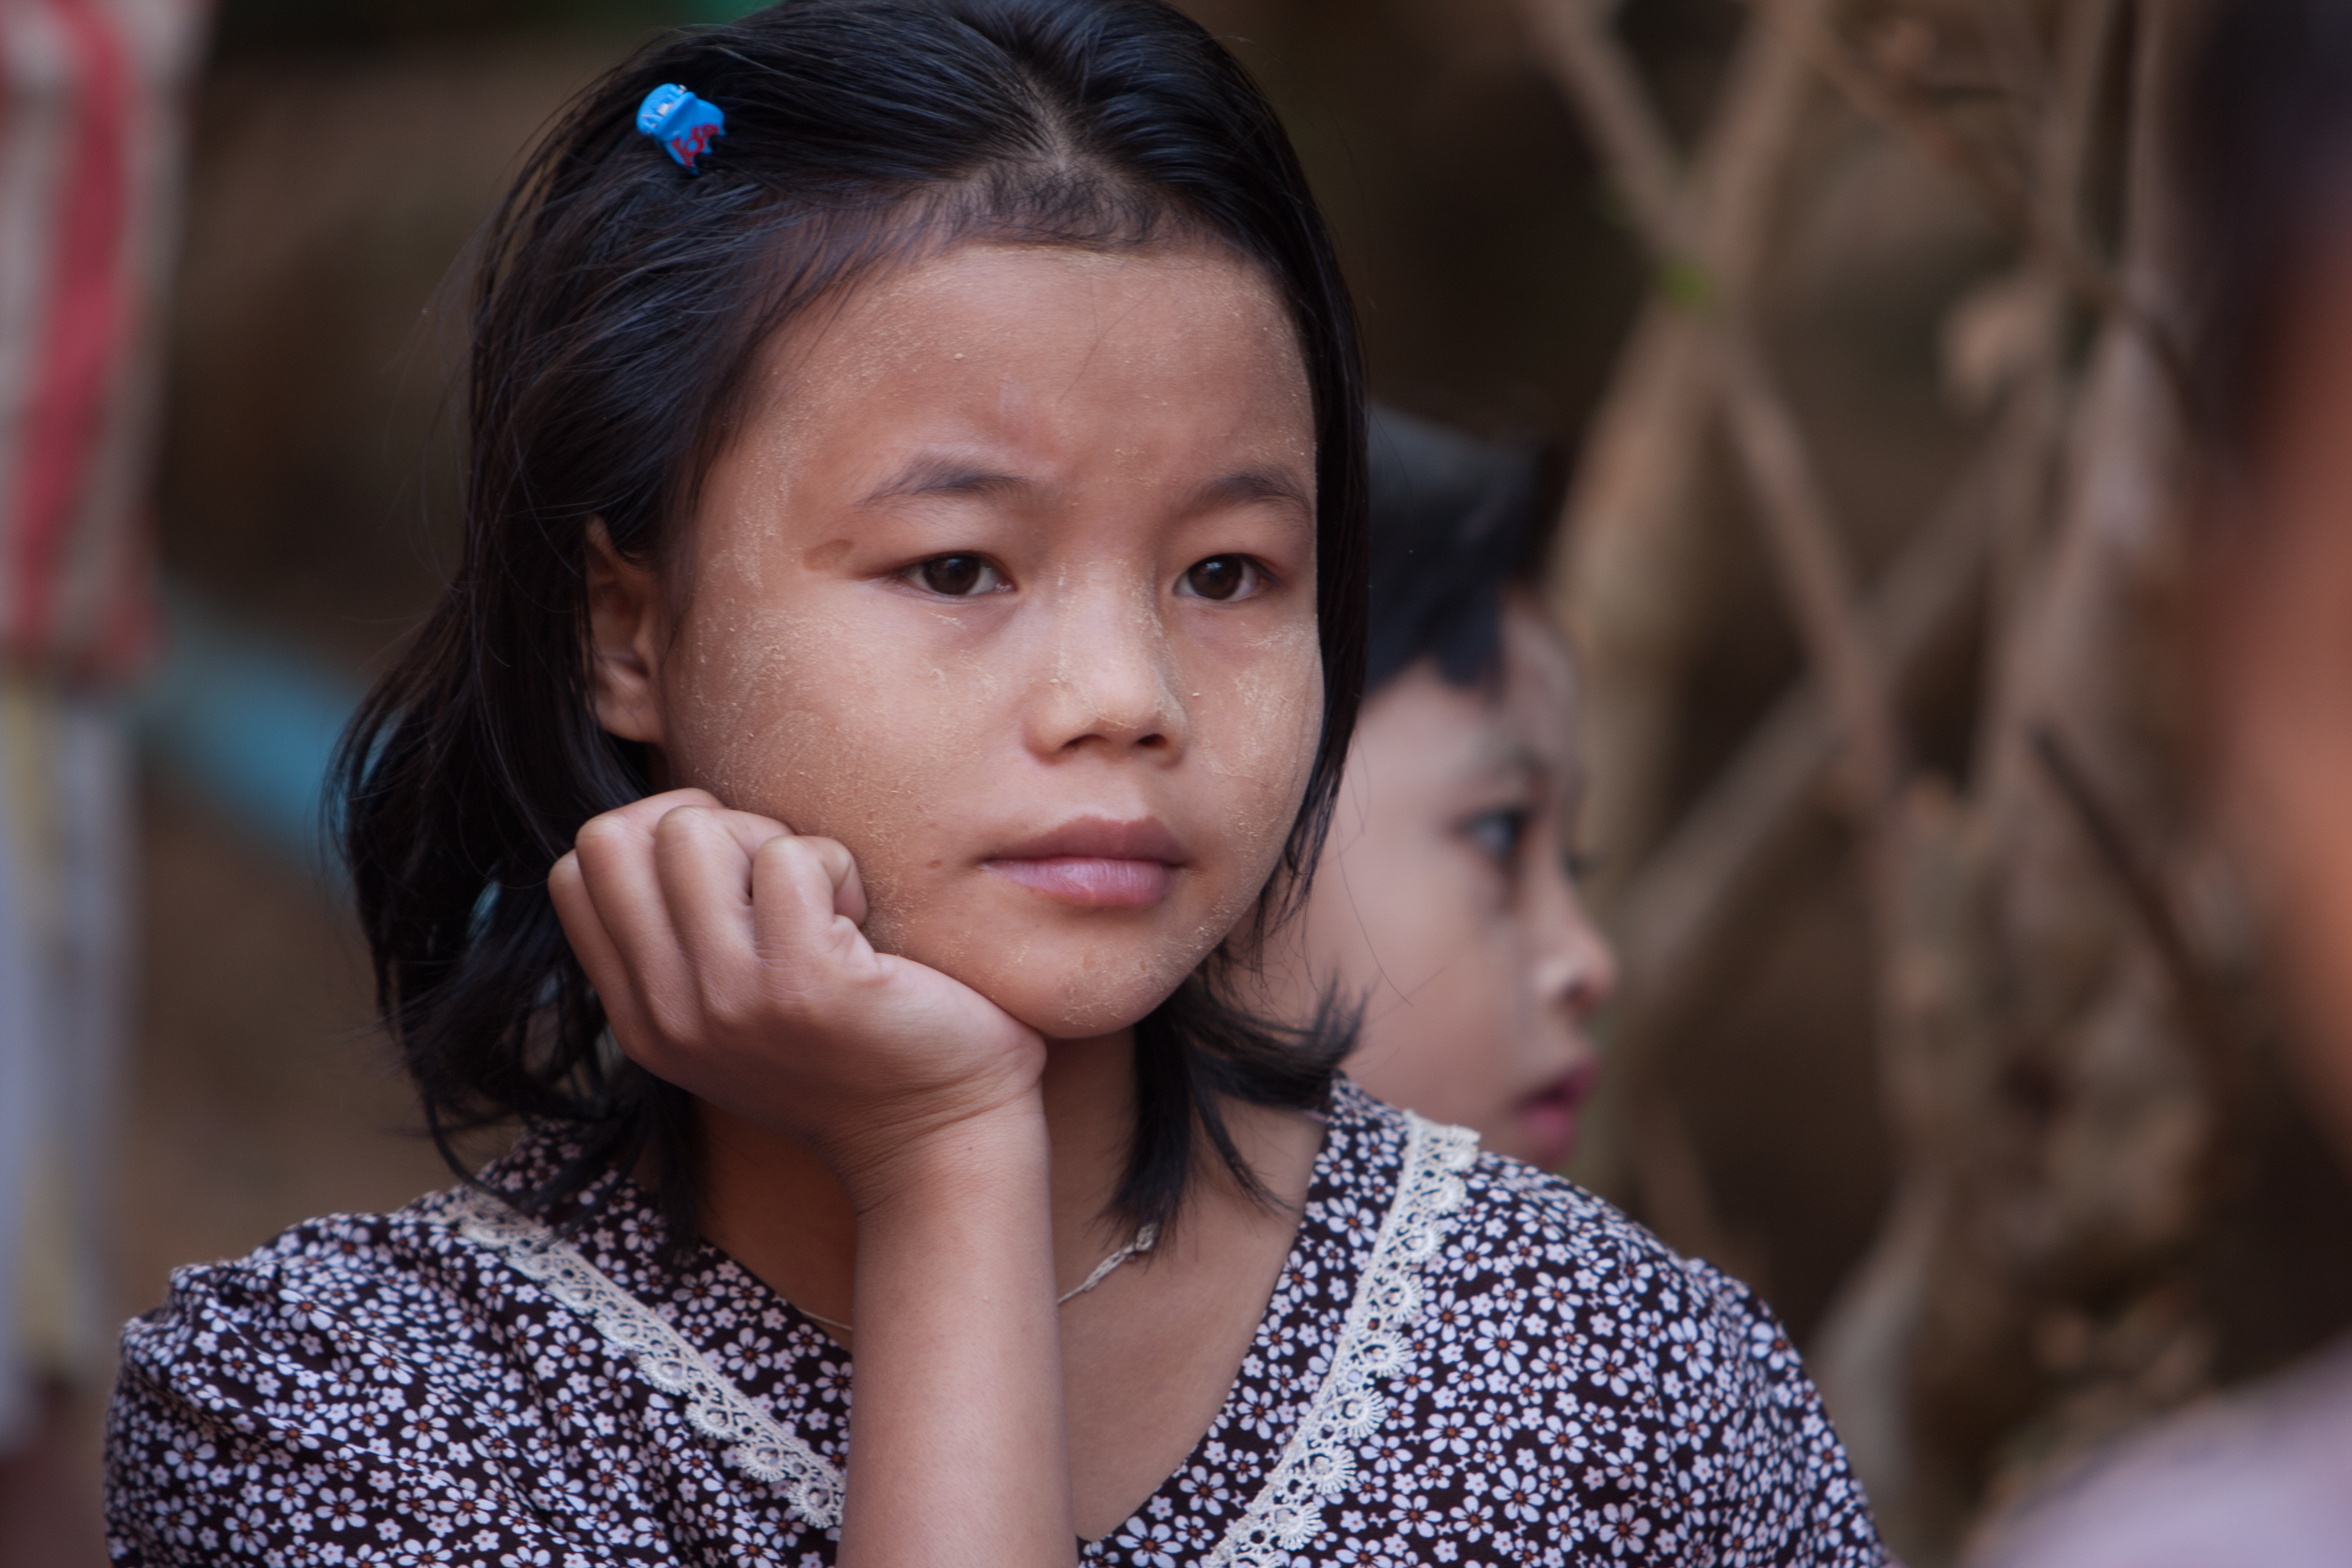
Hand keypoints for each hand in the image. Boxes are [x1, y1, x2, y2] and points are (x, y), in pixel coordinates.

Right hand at [549, 789, 1047, 1206]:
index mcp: (643, 1020)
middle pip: (612, 838)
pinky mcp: (803, 981)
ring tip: (819, 904)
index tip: (730, 873)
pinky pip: (792, 856)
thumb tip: (664, 829)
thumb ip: (680, 948)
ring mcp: (730, 998)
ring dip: (771, 841)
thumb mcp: (731, 1018)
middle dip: (701, 826)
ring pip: (692, 831)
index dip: (651, 837)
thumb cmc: (850, 1057)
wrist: (933, 1140)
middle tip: (773, 879)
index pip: (574, 872)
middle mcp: (670, 1014)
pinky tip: (861, 926)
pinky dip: (838, 866)